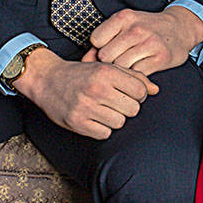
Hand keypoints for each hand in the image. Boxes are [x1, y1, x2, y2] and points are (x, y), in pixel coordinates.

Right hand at [18, 48, 157, 139]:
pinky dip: (102, 129)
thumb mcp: (106, 68)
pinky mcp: (77, 123)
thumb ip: (133, 77)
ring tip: (103, 110)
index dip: (138, 95)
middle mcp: (97, 89)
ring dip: (114, 119)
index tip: (128, 93)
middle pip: (133, 109)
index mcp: (106, 72)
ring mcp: (86, 107)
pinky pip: (104, 134)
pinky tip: (94, 118)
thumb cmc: (81, 74)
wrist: (47, 79)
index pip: (140, 91)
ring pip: (120, 123)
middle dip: (127, 107)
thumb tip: (155, 90)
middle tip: (115, 103)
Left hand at [84, 5, 202, 74]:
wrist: (179, 28)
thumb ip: (103, 41)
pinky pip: (137, 75)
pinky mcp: (161, 58)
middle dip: (109, 62)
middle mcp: (136, 29)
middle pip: (107, 56)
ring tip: (129, 66)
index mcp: (124, 17)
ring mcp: (150, 43)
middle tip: (118, 61)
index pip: (96, 41)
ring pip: (121, 67)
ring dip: (123, 71)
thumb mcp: (124, 26)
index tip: (108, 49)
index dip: (99, 49)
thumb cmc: (146, 28)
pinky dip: (135, 77)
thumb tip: (84, 62)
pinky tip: (140, 69)